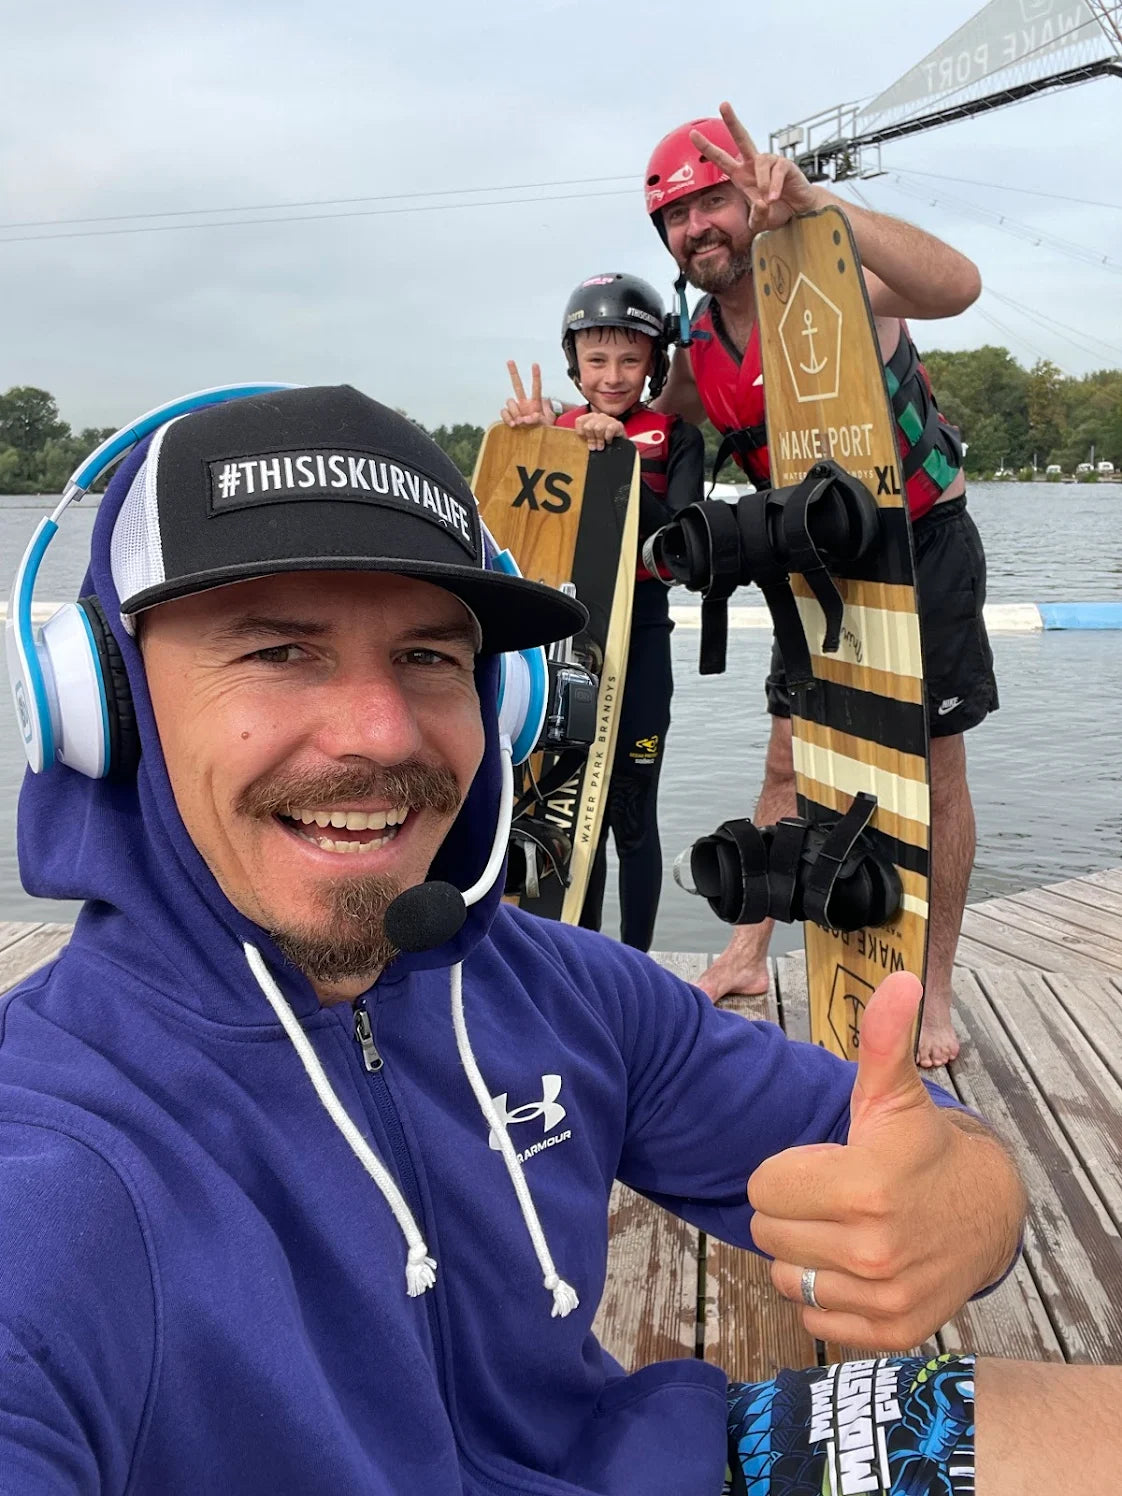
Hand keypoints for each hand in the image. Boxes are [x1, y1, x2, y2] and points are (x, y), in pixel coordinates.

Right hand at [501, 361, 554, 428]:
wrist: (533, 442)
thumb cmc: (543, 432)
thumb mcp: (546, 425)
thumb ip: (539, 419)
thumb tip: (529, 417)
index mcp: (535, 403)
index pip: (536, 388)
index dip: (536, 376)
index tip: (535, 364)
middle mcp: (524, 404)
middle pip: (517, 385)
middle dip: (513, 373)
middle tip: (510, 361)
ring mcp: (516, 410)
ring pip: (510, 401)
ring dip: (515, 411)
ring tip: (521, 422)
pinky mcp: (509, 417)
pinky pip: (504, 412)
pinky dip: (508, 417)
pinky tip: (513, 424)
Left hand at [573, 411, 624, 451]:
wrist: (621, 445)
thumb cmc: (604, 442)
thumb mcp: (592, 439)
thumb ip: (584, 438)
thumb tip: (575, 444)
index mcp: (590, 418)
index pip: (580, 421)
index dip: (581, 432)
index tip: (584, 440)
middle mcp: (599, 416)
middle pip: (588, 426)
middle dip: (591, 439)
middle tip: (594, 447)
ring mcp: (609, 419)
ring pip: (598, 428)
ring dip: (599, 440)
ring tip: (601, 446)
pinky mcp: (618, 424)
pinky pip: (609, 429)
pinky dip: (608, 438)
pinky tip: (609, 441)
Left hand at [690, 101, 819, 236]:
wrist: (799, 210)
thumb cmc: (776, 211)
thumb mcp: (760, 222)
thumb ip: (756, 218)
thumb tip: (761, 204)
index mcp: (741, 175)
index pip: (721, 159)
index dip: (707, 148)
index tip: (692, 135)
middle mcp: (753, 164)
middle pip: (742, 138)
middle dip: (732, 121)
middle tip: (723, 104)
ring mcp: (769, 161)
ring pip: (761, 163)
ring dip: (763, 184)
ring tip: (769, 200)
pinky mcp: (785, 164)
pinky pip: (776, 172)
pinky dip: (774, 186)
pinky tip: (775, 197)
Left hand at [747, 972, 1023, 1349]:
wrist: (985, 1213)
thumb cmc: (921, 1148)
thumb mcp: (894, 1095)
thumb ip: (882, 1040)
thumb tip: (900, 978)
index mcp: (864, 1188)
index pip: (762, 1188)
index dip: (785, 1171)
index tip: (823, 1163)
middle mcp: (871, 1252)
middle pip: (767, 1234)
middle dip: (791, 1211)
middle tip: (831, 1197)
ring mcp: (882, 1298)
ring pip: (786, 1277)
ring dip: (804, 1255)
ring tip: (843, 1229)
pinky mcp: (889, 1332)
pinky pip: (813, 1318)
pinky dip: (824, 1296)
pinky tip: (855, 1267)